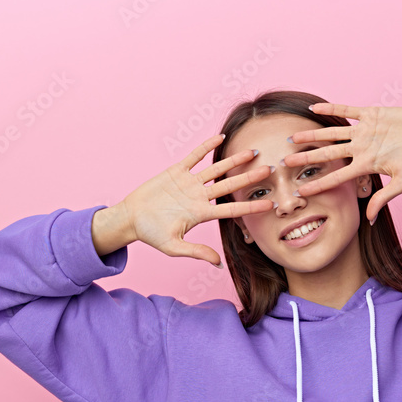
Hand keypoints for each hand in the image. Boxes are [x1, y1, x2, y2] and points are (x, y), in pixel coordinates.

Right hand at [122, 133, 275, 266]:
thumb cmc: (151, 234)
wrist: (131, 219)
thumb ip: (196, 252)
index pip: (231, 209)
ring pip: (216, 169)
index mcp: (201, 214)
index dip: (251, 206)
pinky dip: (207, 147)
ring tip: (253, 152)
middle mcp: (199, 197)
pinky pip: (194, 156)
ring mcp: (189, 183)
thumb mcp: (173, 247)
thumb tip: (218, 263)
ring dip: (234, 160)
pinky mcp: (176, 171)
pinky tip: (221, 137)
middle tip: (270, 170)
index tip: (270, 204)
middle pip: (230, 185)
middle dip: (250, 178)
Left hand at [281, 103, 401, 223]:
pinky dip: (331, 108)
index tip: (300, 190)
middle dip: (306, 159)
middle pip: (328, 154)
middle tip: (285, 162)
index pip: (337, 176)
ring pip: (332, 133)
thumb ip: (384, 199)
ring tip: (292, 137)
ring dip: (312, 135)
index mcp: (366, 165)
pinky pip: (347, 108)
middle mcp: (361, 148)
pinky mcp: (371, 114)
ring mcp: (364, 131)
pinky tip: (313, 108)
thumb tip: (369, 220)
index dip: (319, 183)